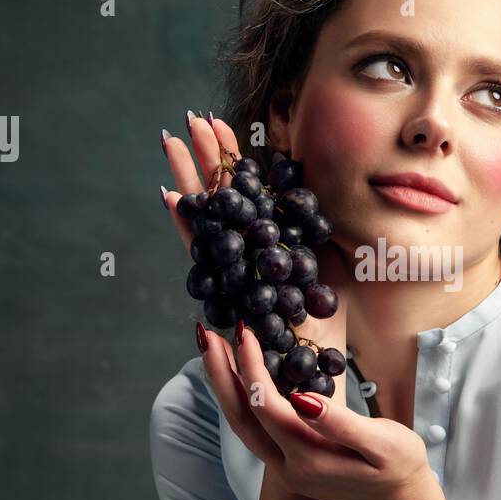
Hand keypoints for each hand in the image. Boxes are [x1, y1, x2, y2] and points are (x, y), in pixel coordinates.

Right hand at [161, 112, 349, 379]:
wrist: (309, 382)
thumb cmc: (323, 335)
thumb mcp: (330, 272)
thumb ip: (318, 238)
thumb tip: (321, 195)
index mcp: (267, 247)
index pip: (248, 195)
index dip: (236, 161)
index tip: (228, 124)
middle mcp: (242, 256)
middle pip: (221, 199)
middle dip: (208, 158)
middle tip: (192, 118)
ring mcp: (228, 271)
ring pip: (204, 217)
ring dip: (189, 178)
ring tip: (173, 140)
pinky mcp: (220, 292)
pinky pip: (199, 254)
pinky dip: (186, 224)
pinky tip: (170, 195)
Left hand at [196, 322, 439, 499]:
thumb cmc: (402, 468)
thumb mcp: (382, 443)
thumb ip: (340, 423)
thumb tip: (303, 398)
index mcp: (308, 458)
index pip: (265, 406)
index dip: (251, 367)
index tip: (245, 332)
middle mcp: (288, 467)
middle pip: (240, 416)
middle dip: (220, 374)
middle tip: (205, 334)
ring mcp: (286, 469)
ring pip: (243, 424)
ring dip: (226, 386)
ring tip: (215, 350)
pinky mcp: (291, 465)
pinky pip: (257, 429)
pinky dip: (243, 399)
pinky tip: (243, 378)